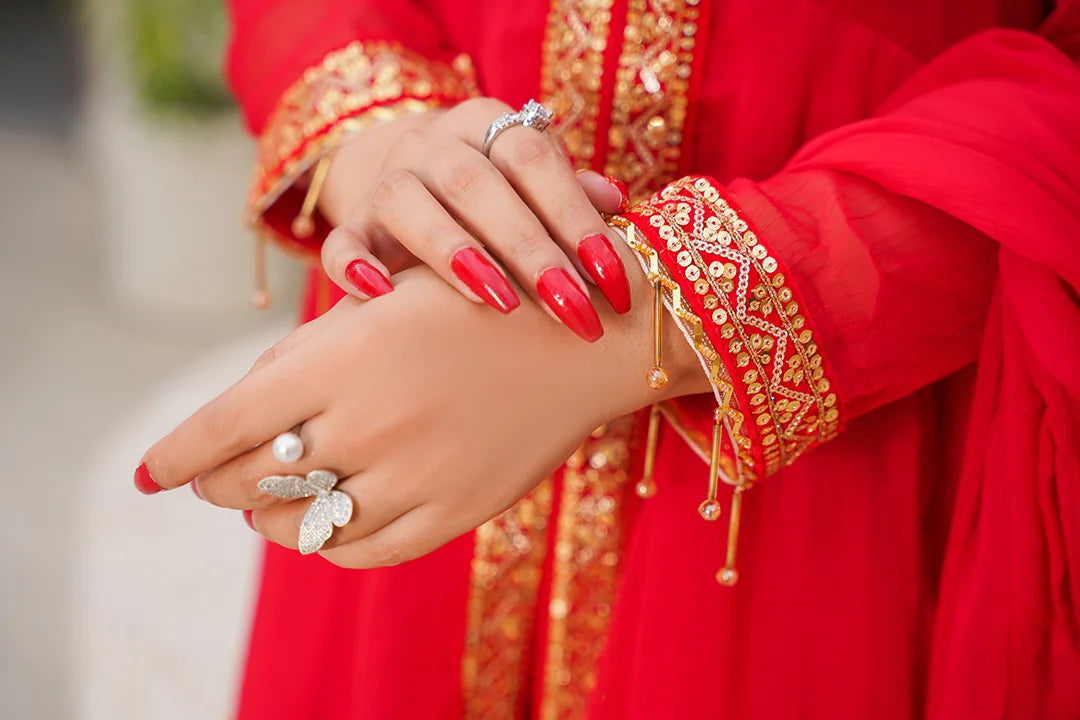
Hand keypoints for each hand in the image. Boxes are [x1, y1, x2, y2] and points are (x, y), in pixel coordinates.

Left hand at [137, 242, 707, 567]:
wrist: (584, 335)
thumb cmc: (478, 299)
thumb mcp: (386, 300)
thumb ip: (309, 354)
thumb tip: (243, 411)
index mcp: (344, 357)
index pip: (224, 424)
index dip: (175, 454)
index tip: (148, 473)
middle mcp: (371, 422)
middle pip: (252, 482)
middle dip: (218, 482)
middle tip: (214, 479)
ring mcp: (415, 475)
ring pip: (305, 527)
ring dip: (269, 521)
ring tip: (264, 510)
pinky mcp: (455, 512)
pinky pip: (366, 552)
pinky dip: (329, 546)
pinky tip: (322, 529)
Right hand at [316, 98, 632, 341]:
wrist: (416, 186)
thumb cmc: (499, 197)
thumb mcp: (534, 186)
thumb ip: (569, 193)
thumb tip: (614, 202)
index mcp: (486, 124)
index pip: (531, 155)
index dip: (573, 213)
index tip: (612, 274)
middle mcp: (433, 144)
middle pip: (475, 183)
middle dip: (528, 247)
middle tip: (571, 304)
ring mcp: (387, 181)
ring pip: (408, 202)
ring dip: (455, 252)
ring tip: (500, 303)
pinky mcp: (354, 224)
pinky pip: (342, 240)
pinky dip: (355, 266)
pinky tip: (381, 296)